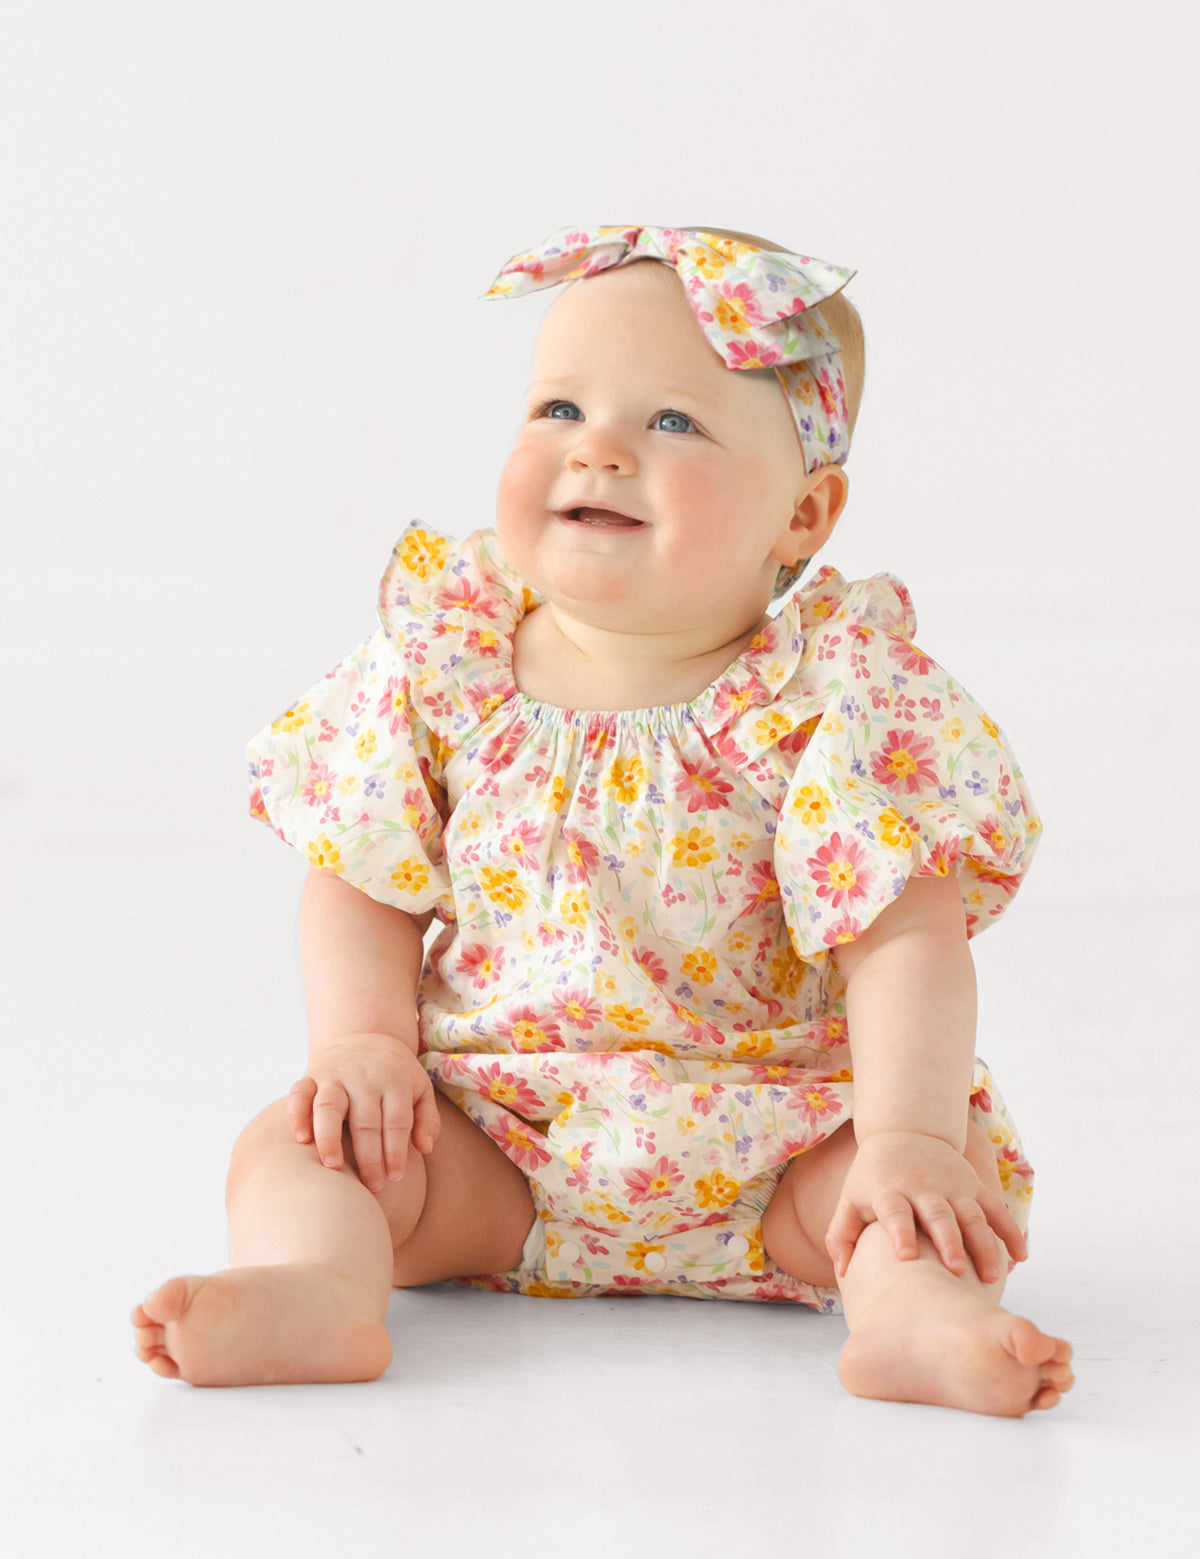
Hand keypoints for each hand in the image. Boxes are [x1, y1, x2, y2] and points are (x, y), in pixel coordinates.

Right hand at [287, 1034, 441, 1194]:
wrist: (365, 1034)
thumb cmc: (396, 1073)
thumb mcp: (420, 1088)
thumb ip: (426, 1119)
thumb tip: (425, 1148)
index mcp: (394, 1082)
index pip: (396, 1121)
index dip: (396, 1151)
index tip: (395, 1178)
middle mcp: (364, 1078)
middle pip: (365, 1120)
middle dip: (369, 1156)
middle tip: (372, 1186)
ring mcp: (335, 1076)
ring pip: (329, 1106)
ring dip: (329, 1137)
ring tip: (332, 1166)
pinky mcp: (311, 1075)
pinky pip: (300, 1094)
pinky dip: (297, 1114)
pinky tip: (301, 1139)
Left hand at [825, 1130, 1026, 1282]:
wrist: (904, 1132)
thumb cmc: (873, 1178)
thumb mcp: (850, 1199)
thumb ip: (841, 1236)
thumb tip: (843, 1274)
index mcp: (890, 1193)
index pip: (895, 1212)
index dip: (900, 1232)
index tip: (906, 1256)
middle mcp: (923, 1189)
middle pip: (938, 1215)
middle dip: (949, 1241)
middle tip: (957, 1269)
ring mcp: (952, 1186)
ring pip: (972, 1215)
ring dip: (984, 1244)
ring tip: (993, 1276)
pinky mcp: (973, 1186)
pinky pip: (996, 1209)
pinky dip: (1010, 1231)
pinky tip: (1021, 1257)